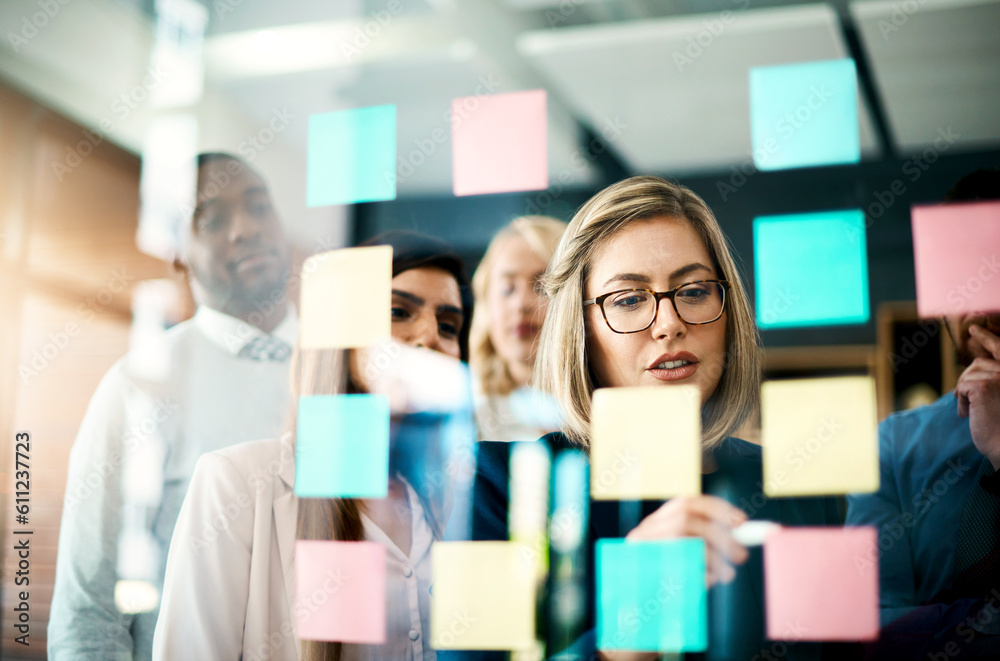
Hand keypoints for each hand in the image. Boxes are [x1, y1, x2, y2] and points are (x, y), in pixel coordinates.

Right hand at [626, 495, 747, 585]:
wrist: (631, 602)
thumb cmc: (663, 578)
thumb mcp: (680, 553)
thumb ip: (702, 541)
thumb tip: (739, 538)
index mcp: (655, 524)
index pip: (685, 504)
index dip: (716, 509)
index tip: (742, 520)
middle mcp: (645, 533)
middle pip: (686, 521)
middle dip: (720, 536)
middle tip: (742, 555)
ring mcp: (642, 552)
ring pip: (683, 545)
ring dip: (714, 559)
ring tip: (728, 574)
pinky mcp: (647, 574)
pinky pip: (681, 571)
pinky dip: (701, 576)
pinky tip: (707, 582)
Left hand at [957, 325, 999, 469]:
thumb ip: (994, 381)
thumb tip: (972, 371)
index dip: (987, 337)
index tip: (973, 328)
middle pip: (979, 363)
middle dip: (968, 380)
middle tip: (964, 399)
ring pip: (968, 375)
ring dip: (964, 393)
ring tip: (973, 412)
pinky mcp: (984, 386)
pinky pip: (961, 386)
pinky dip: (961, 402)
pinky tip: (969, 415)